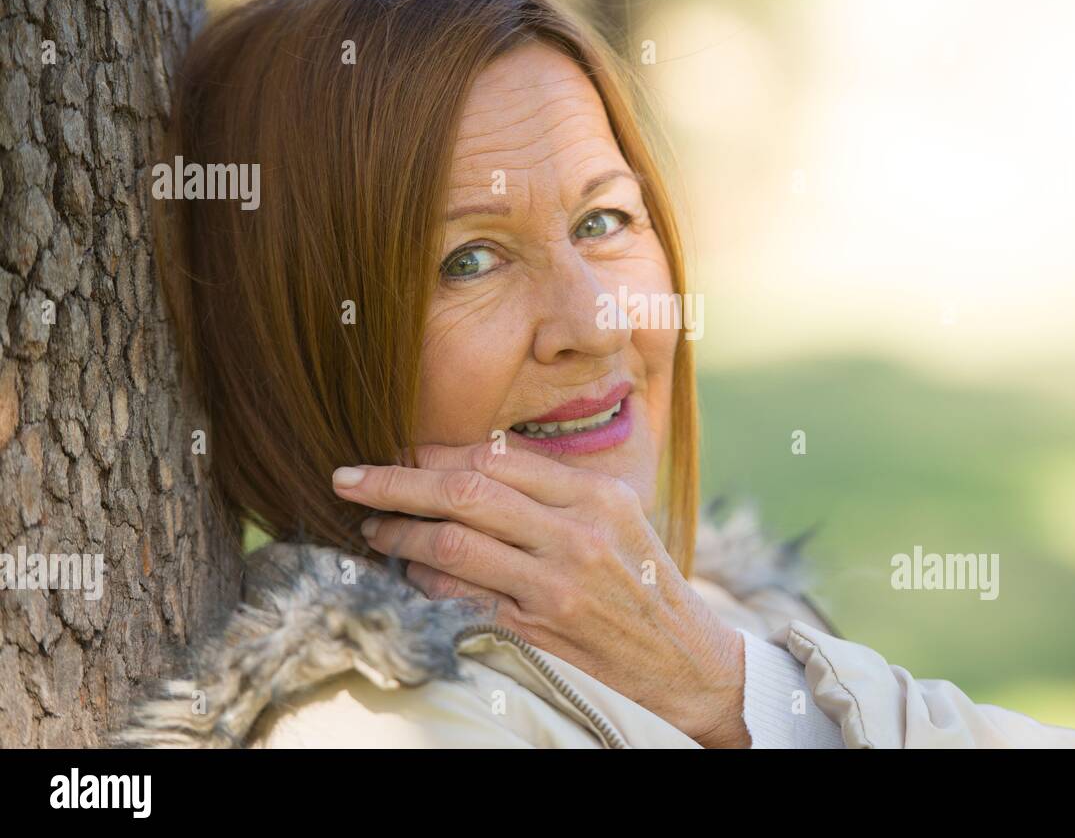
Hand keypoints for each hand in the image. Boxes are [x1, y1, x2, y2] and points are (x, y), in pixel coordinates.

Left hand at [332, 443, 750, 747]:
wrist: (686, 662)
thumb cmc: (644, 582)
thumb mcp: (618, 518)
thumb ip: (554, 489)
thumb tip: (471, 464)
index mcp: (596, 494)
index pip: (496, 457)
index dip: (434, 452)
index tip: (398, 451)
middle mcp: (577, 532)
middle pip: (464, 491)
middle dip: (394, 482)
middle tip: (348, 478)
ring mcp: (556, 583)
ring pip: (452, 543)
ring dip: (399, 534)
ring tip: (373, 529)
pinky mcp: (538, 628)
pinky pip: (462, 595)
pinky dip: (426, 580)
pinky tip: (410, 573)